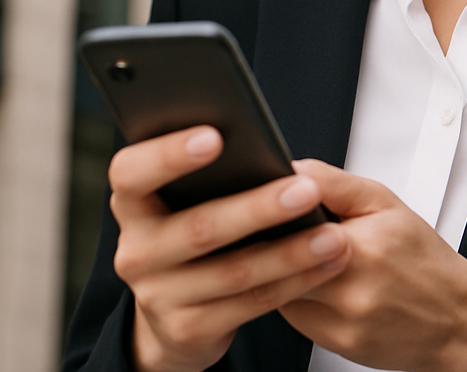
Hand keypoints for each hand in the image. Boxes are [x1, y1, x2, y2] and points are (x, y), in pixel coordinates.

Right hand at [108, 127, 351, 371]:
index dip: (168, 154)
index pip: (131, 172)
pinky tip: (326, 263)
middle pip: (199, 227)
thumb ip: (211, 171)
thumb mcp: (187, 199)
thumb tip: (257, 142)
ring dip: (290, 253)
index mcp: (131, 202)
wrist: (173, 313)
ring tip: (334, 235)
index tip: (216, 137)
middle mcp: (136, 250)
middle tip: (306, 190)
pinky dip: (295, 281)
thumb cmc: (193, 226)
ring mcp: (158, 296)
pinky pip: (251, 303)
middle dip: (258, 208)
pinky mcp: (188, 330)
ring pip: (234, 271)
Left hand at [279, 160, 466, 371]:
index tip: (265, 206)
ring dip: (281, 273)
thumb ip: (332, 183)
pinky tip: (314, 283)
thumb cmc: (421, 256)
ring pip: (282, 293)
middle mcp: (350, 291)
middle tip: (271, 229)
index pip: (288, 231)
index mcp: (361, 248)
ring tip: (297, 254)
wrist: (455, 316)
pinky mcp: (337, 346)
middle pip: (279, 266)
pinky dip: (297, 298)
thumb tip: (291, 169)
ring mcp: (342, 324)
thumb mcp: (383, 202)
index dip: (270, 217)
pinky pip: (297, 319)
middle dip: (271, 245)